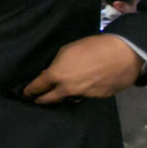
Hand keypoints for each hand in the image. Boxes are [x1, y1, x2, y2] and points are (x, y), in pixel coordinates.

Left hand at [23, 35, 143, 104]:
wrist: (122, 54)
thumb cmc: (92, 46)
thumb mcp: (67, 51)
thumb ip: (56, 65)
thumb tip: (50, 74)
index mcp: (56, 75)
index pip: (36, 87)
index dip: (28, 92)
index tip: (24, 94)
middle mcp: (67, 89)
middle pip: (48, 100)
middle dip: (40, 100)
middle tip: (35, 100)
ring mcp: (83, 95)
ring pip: (68, 99)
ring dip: (62, 97)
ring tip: (61, 93)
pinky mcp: (97, 98)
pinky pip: (85, 97)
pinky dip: (82, 93)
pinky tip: (85, 85)